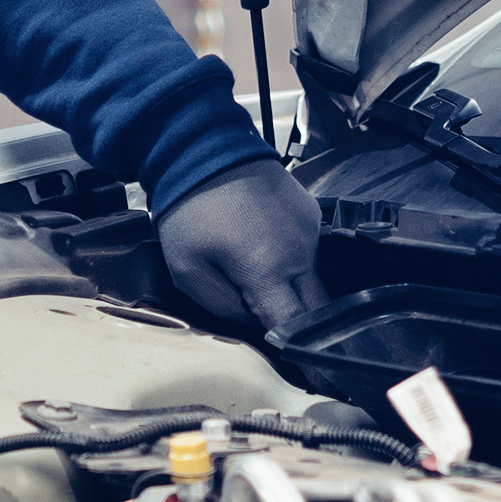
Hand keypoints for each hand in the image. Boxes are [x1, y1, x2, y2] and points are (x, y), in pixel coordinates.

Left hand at [157, 159, 326, 334]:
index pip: (295, 325)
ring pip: (312, 280)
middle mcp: (300, 251)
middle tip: (271, 321)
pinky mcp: (311, 213)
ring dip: (290, 288)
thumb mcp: (186, 267)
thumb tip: (253, 321)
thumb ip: (222, 306)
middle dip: (298, 322)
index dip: (290, 344)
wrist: (204, 148)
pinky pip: (308, 251)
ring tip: (254, 272)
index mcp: (269, 268)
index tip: (284, 353)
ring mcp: (310, 230)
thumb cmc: (189, 206)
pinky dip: (290, 259)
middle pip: (315, 308)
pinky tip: (263, 246)